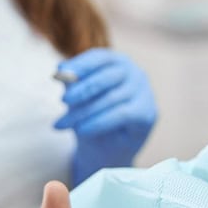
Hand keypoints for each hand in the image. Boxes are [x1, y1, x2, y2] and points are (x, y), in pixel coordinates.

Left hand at [54, 48, 157, 184]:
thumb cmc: (91, 116)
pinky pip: (121, 115)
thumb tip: (61, 70)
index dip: (80, 64)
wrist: (106, 149)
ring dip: (84, 112)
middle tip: (63, 100)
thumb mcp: (78, 98)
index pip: (100, 57)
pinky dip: (99, 122)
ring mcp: (145, 92)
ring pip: (111, 98)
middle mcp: (136, 73)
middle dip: (82, 89)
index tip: (59, 72)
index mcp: (119, 62)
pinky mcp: (147, 112)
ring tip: (62, 123)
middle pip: (106, 77)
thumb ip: (73, 83)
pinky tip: (82, 130)